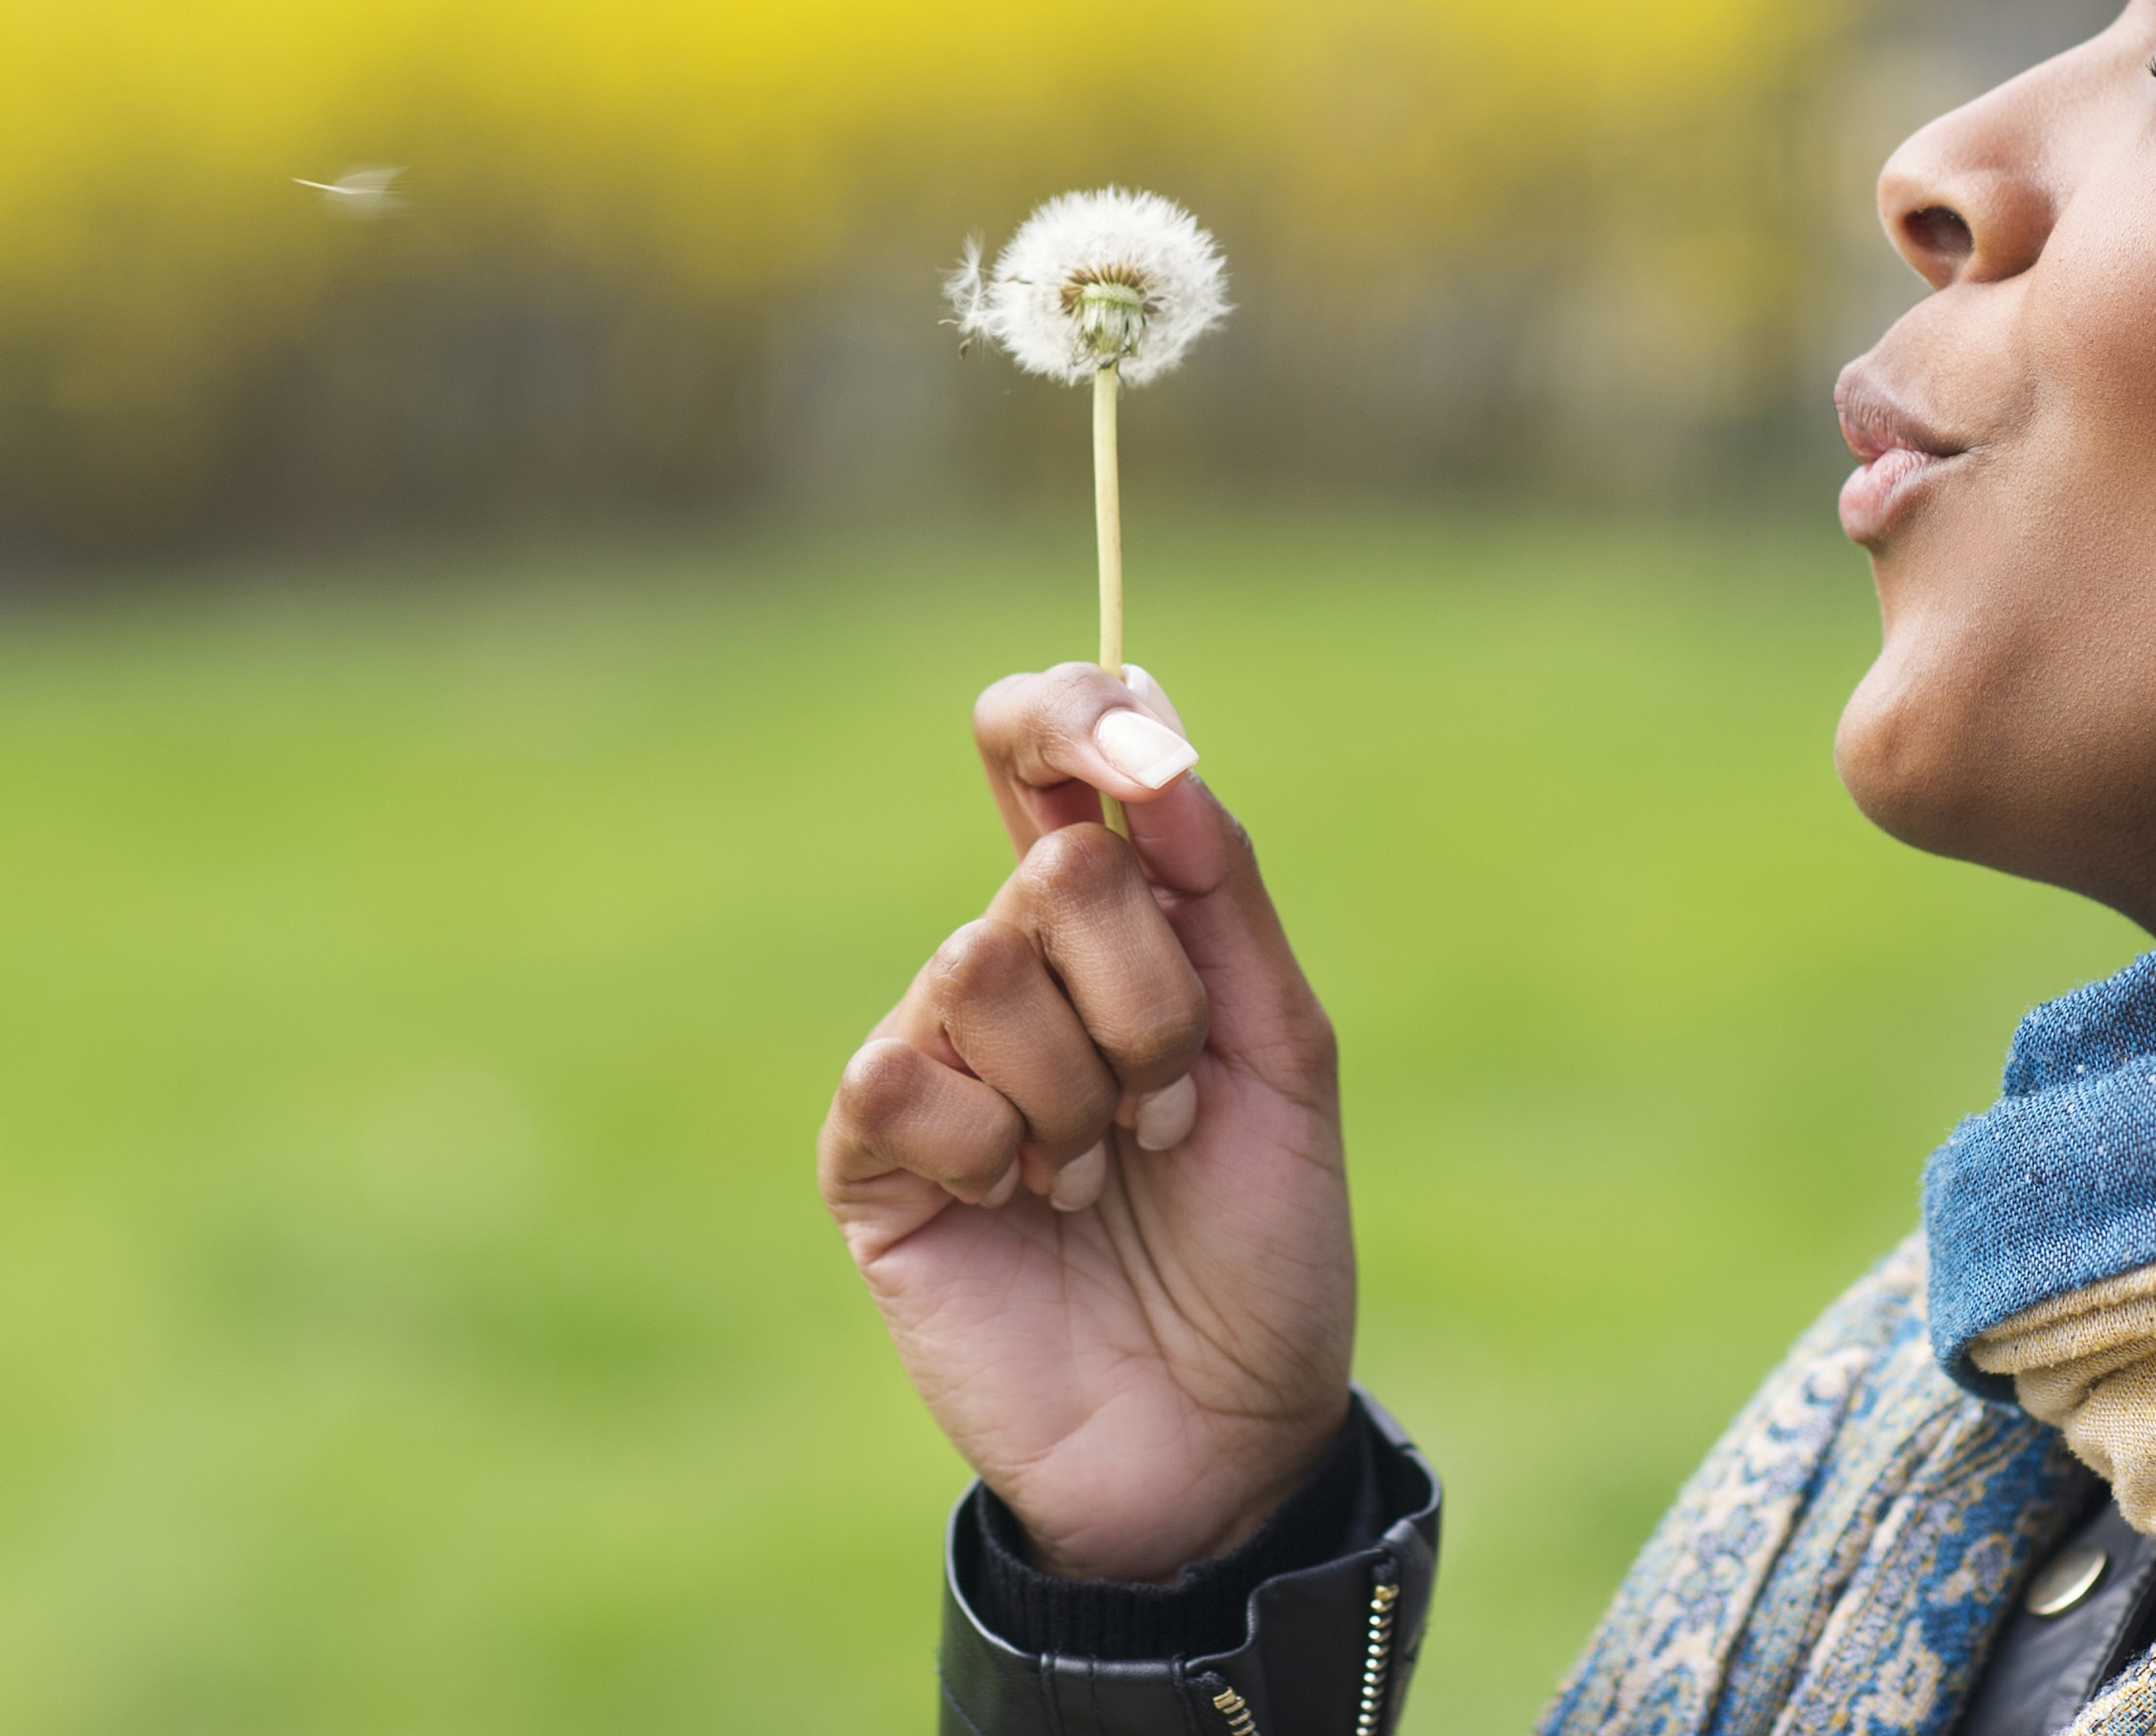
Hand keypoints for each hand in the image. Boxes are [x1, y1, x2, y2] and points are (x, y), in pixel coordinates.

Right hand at [819, 664, 1356, 1581]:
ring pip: (982, 970)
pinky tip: (1022, 1211)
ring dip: (1083, 1092)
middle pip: (1054, 870)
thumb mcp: (1284, 1058)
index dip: (1078, 720)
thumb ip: (1222, 900)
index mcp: (1115, 922)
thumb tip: (1159, 764)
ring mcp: (931, 1054)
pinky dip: (995, 1149)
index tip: (1151, 769)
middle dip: (1150, 999)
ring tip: (1102, 1177)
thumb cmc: (1265, 1250)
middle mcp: (1011, 965)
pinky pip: (909, 1077)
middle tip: (1172, 1111)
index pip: (1048, 748)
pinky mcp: (871, 1154)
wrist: (1223, 1435)